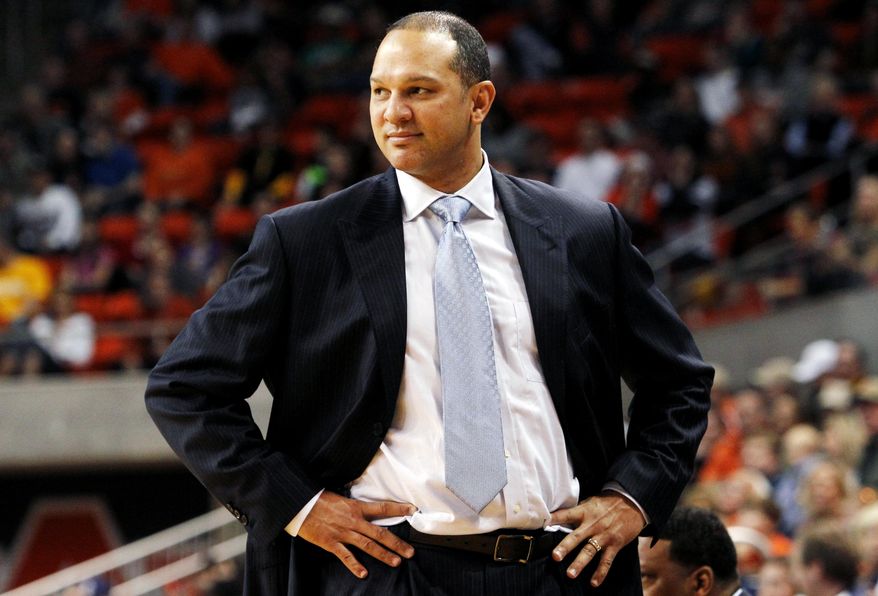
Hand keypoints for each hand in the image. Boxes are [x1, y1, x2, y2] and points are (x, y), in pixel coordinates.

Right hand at [297, 491, 415, 578]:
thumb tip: (367, 509)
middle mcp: (353, 521)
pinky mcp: (331, 543)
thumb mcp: (341, 498)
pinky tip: (364, 573)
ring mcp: (343, 533)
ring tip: (396, 562)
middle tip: (410, 552)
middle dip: (396, 543)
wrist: (300, 504)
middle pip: (380, 532)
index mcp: (356, 507)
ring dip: (382, 554)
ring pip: (367, 545)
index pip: (383, 507)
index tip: (413, 510)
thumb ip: (355, 506)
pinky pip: (345, 556)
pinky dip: (354, 565)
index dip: (399, 508)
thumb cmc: (320, 500)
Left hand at [549, 492, 645, 586]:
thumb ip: (577, 511)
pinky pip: (606, 561)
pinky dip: (600, 573)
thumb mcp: (590, 502)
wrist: (632, 503)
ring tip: (570, 574)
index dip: (555, 518)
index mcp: (585, 512)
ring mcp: (604, 536)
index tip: (543, 523)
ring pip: (590, 551)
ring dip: (580, 563)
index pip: (566, 514)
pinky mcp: (615, 545)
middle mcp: (592, 525)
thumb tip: (557, 517)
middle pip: (576, 537)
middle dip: (565, 547)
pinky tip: (594, 583)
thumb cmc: (607, 503)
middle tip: (555, 557)